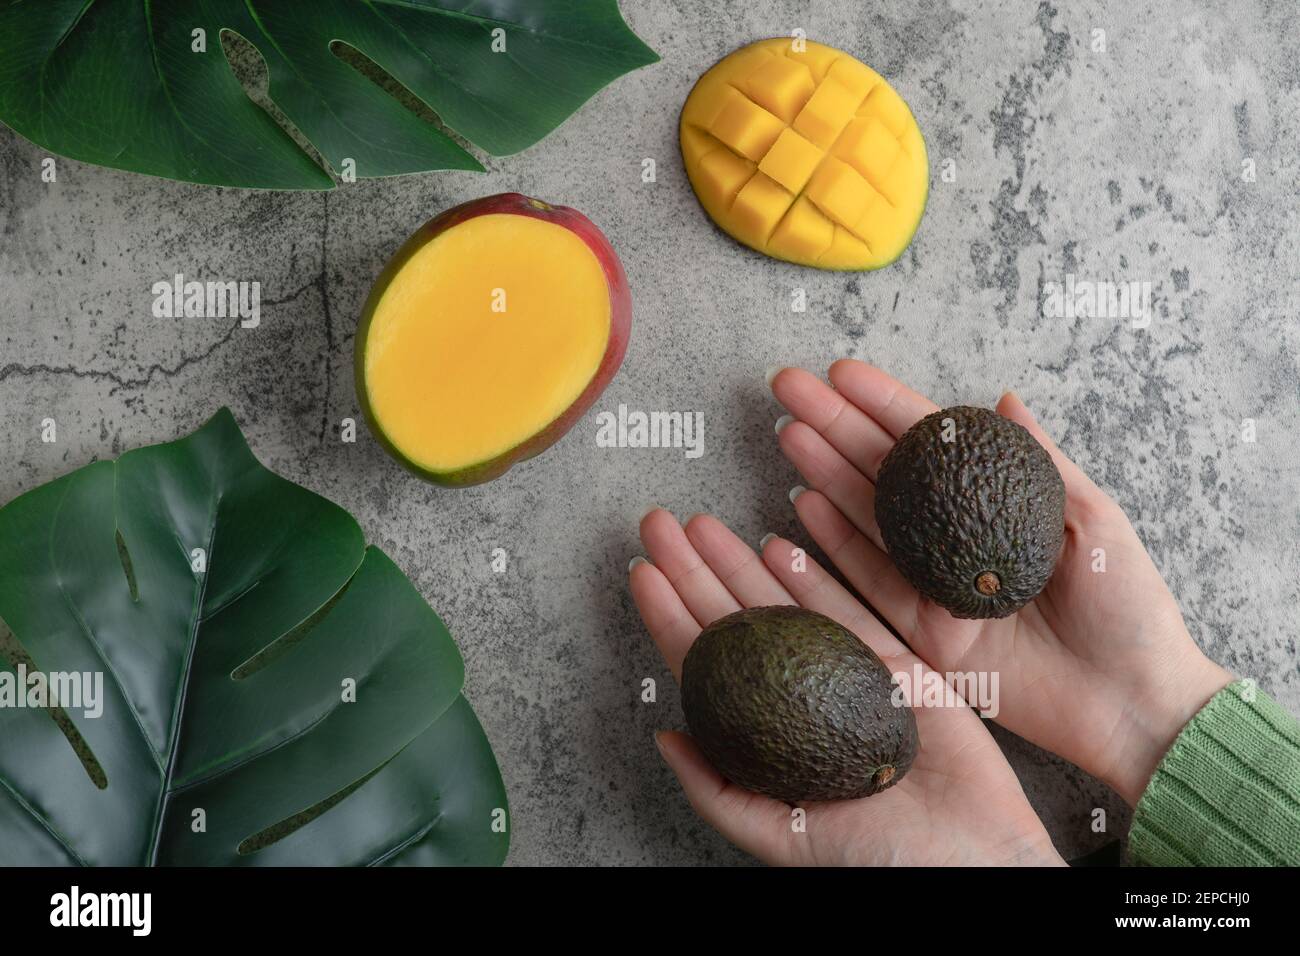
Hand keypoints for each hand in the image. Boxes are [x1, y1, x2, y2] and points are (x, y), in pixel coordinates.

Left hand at [628, 508, 1063, 865]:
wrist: (967, 857)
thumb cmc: (871, 861)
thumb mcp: (775, 833)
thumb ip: (715, 787)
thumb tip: (661, 735)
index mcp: (762, 734)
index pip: (701, 661)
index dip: (667, 613)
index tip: (640, 569)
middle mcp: (793, 694)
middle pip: (732, 618)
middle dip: (691, 569)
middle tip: (658, 523)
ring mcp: (840, 671)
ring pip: (779, 601)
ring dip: (738, 560)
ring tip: (701, 524)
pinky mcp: (891, 660)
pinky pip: (843, 606)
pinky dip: (811, 574)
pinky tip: (775, 542)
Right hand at [769, 359, 1232, 805]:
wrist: (1131, 701)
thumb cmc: (1129, 608)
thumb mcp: (1096, 521)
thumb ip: (1044, 462)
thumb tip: (1005, 396)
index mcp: (995, 501)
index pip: (929, 442)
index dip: (883, 403)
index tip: (840, 372)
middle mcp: (955, 536)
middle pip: (883, 471)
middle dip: (834, 425)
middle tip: (788, 387)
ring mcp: (934, 583)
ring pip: (865, 517)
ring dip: (824, 472)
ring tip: (790, 433)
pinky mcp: (923, 634)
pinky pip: (868, 581)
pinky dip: (834, 542)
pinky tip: (804, 501)